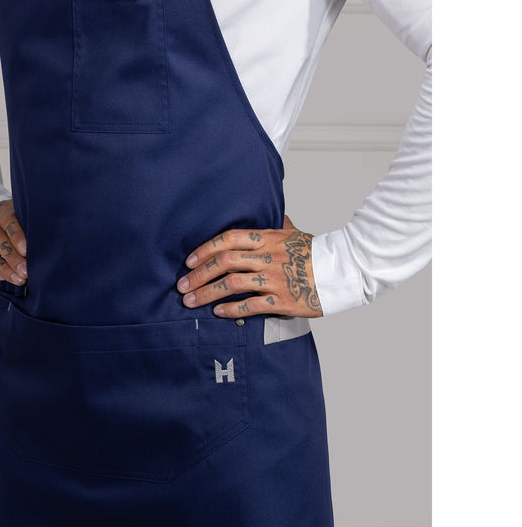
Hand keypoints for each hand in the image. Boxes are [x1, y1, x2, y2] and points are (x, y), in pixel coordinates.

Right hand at [0, 199, 27, 284]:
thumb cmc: (15, 224)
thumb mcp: (22, 217)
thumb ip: (32, 226)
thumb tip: (49, 244)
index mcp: (2, 212)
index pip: (9, 222)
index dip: (18, 236)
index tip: (27, 251)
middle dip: (13, 258)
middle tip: (26, 271)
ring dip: (4, 270)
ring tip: (19, 279)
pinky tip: (4, 278)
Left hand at [176, 215, 322, 318]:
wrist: (343, 271)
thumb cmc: (317, 253)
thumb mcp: (295, 233)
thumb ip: (278, 225)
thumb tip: (274, 214)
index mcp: (268, 238)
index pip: (228, 239)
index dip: (205, 249)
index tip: (190, 261)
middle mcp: (268, 257)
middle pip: (225, 262)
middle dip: (199, 275)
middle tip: (182, 285)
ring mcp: (275, 279)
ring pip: (233, 284)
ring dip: (207, 293)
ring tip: (191, 301)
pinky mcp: (283, 300)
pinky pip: (251, 306)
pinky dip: (231, 310)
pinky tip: (218, 312)